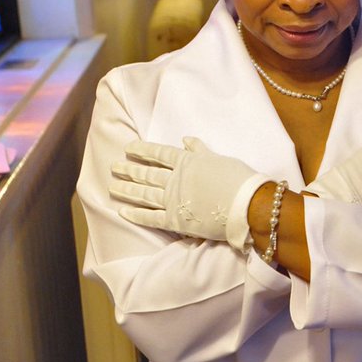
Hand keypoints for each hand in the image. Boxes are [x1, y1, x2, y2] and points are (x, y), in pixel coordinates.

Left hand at [111, 137, 269, 251]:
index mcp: (187, 162)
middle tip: (114, 167)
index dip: (143, 150)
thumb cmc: (239, 179)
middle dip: (129, 169)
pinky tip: (122, 212)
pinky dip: (136, 215)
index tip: (129, 148)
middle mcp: (176, 179)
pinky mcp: (175, 221)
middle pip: (147, 173)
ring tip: (113, 186)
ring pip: (144, 194)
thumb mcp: (219, 159)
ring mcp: (173, 200)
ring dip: (127, 190)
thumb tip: (186, 139)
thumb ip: (200, 150)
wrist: (248, 204)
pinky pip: (151, 218)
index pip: (159, 153)